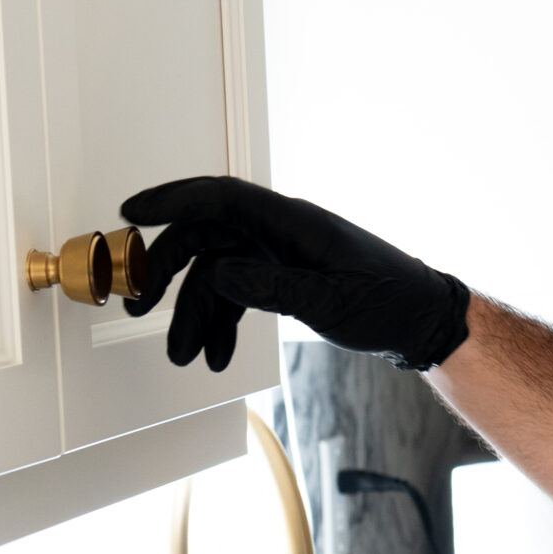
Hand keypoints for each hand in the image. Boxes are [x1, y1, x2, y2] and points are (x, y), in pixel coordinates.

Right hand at [119, 177, 470, 371]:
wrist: (422, 322)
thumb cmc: (389, 302)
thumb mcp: (330, 300)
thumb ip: (272, 287)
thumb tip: (218, 275)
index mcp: (292, 221)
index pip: (220, 197)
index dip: (171, 200)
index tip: (130, 214)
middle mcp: (280, 231)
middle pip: (206, 239)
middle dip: (169, 273)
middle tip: (140, 306)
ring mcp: (280, 254)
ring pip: (218, 275)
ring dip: (195, 314)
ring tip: (181, 354)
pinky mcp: (283, 277)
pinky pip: (238, 294)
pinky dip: (223, 324)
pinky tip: (215, 355)